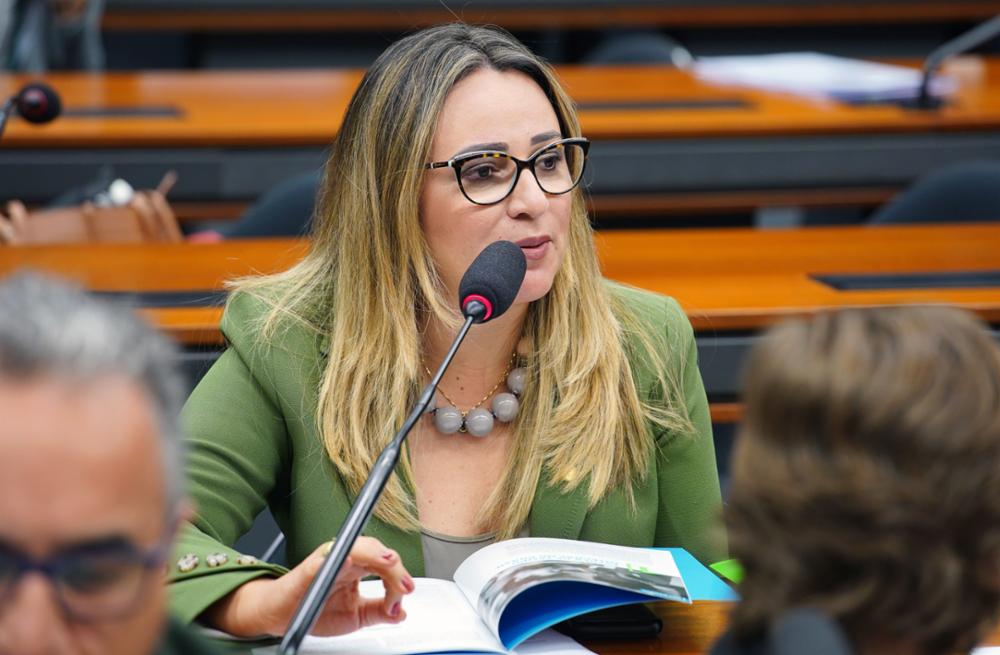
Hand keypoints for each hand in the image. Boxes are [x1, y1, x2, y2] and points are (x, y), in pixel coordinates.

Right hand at [203, 536, 414, 637]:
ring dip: (373, 553)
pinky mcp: (307, 570)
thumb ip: (378, 612)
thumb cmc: (315, 608)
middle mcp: (345, 559)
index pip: (385, 563)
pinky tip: (350, 562)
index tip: (407, 592)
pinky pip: (322, 561)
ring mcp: (326, 562)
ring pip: (354, 546)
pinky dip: (336, 560)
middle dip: (393, 565)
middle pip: (375, 550)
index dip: (400, 575)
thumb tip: (401, 612)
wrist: (281, 616)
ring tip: (387, 563)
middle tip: (403, 585)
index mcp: (358, 567)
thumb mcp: (355, 616)